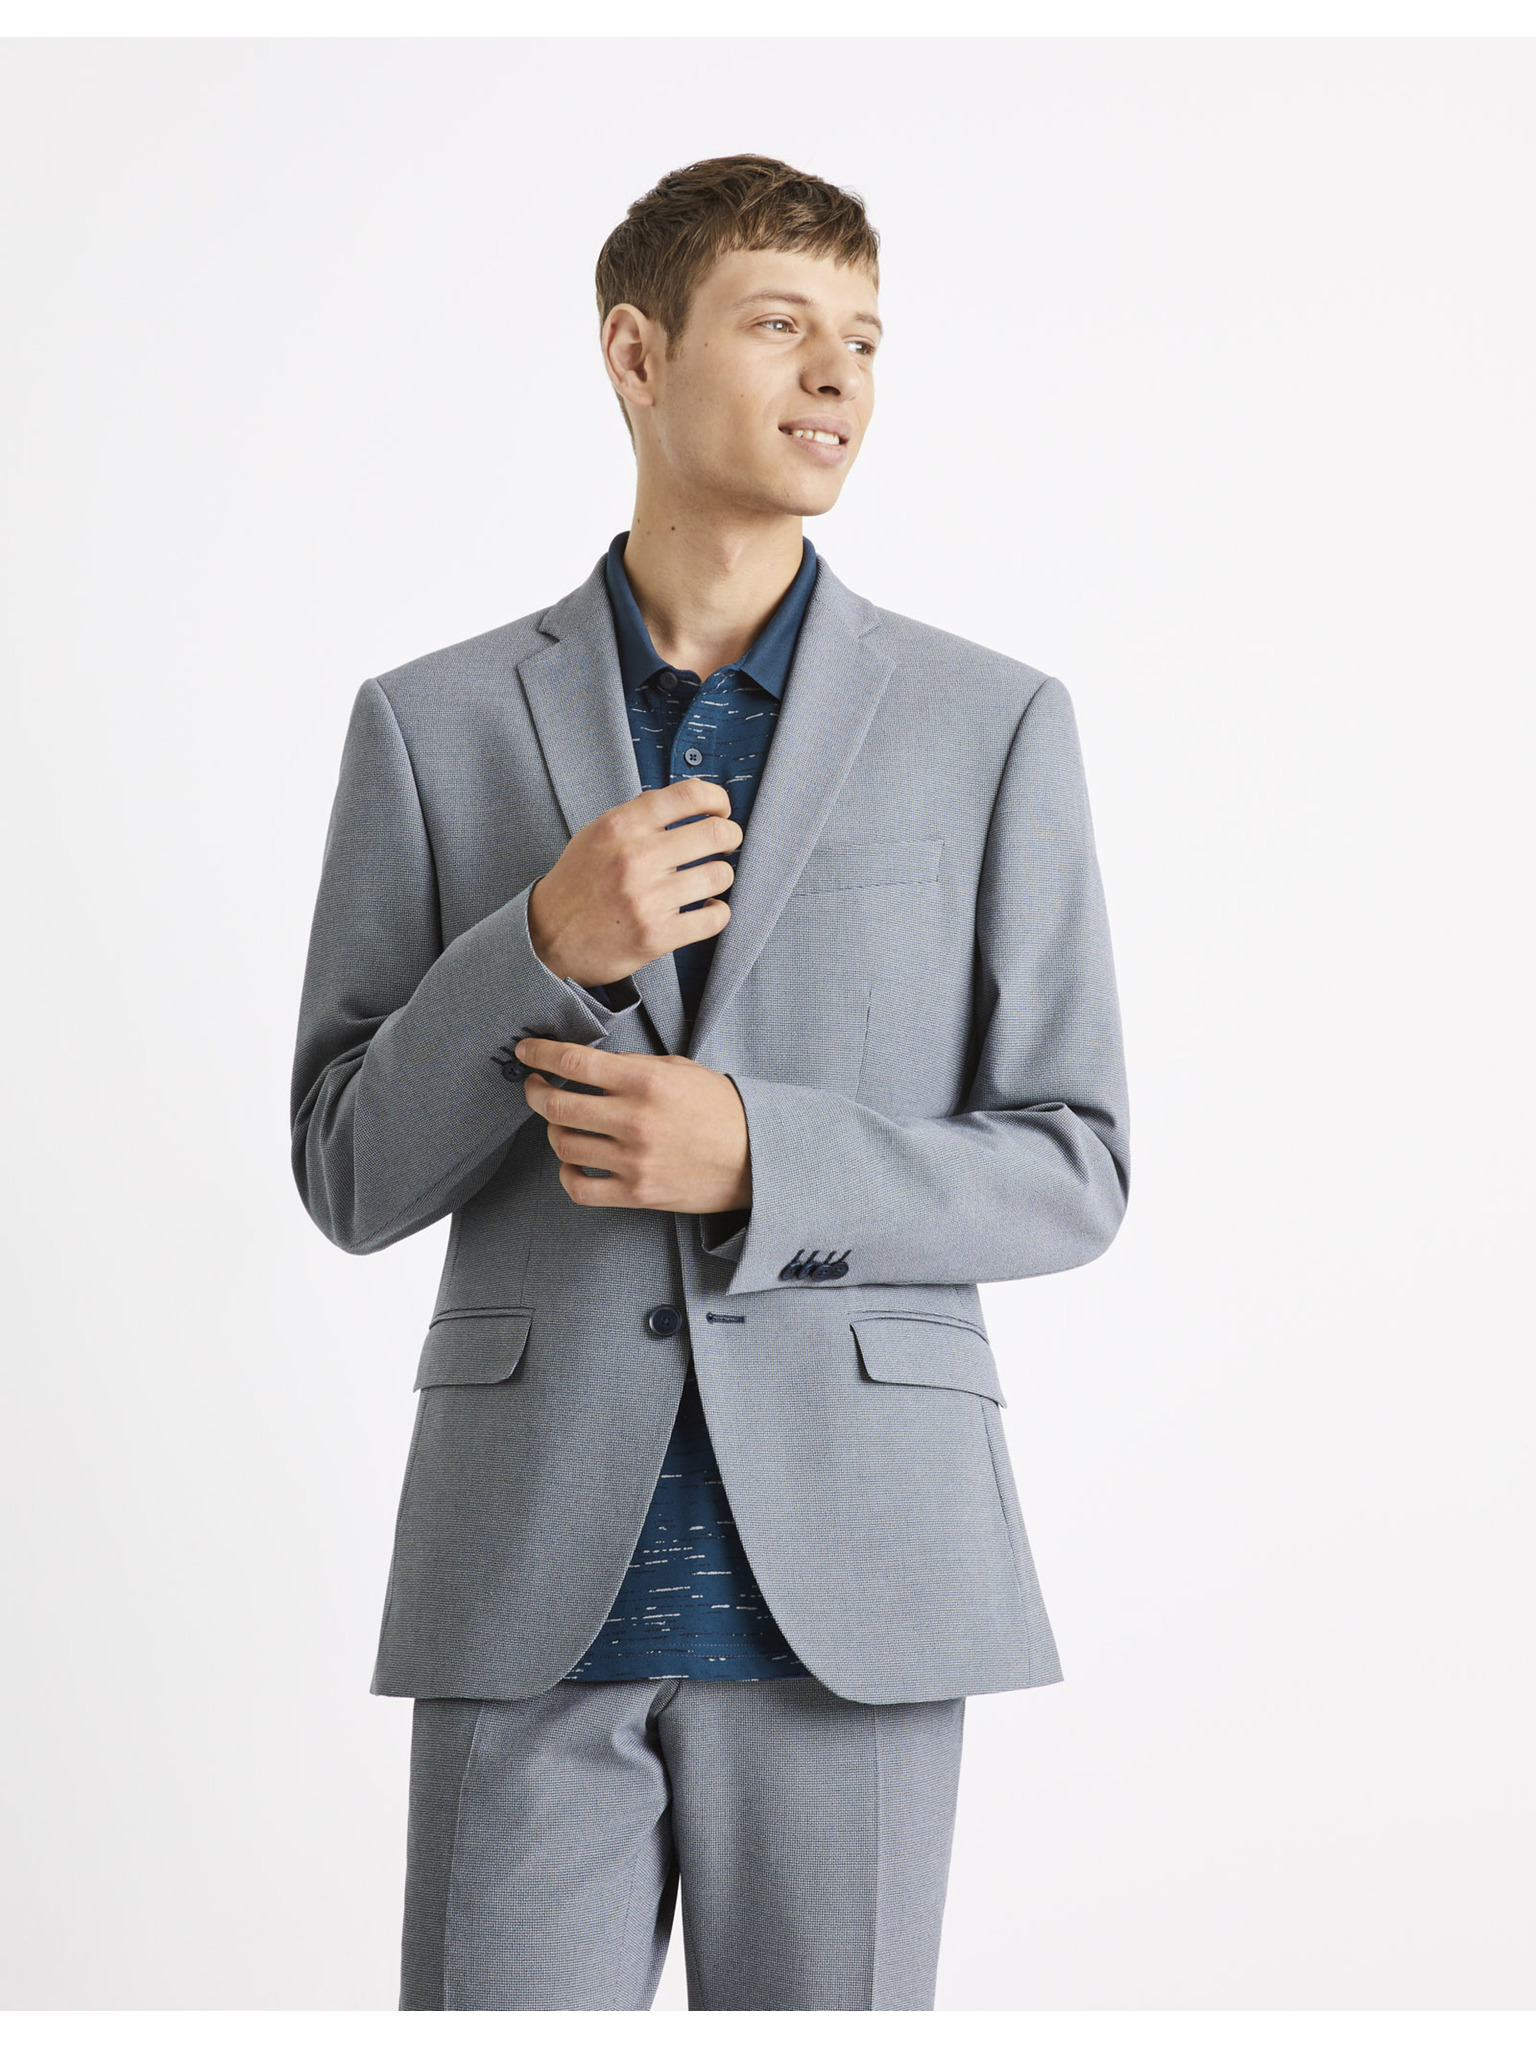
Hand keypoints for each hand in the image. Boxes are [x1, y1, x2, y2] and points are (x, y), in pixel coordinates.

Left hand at [517, 1037, 751, 1213]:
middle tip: (534, 1086)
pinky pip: (579, 1188)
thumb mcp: (681, 1070)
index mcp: (647, 1081)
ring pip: (563, 1144)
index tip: (525, 1050)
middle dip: (535, 1092)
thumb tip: (588, 1064)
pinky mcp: (636, 1194)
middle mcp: (635, 1119)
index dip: (540, 1053)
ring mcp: (634, 1160)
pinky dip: (566, 1174)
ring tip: (560, 1122)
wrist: (757, 1157)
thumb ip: (634, 1065)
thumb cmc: (720, 1109)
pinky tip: (571, 1163)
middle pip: (557, 1104)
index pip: (574, 1062)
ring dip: (552, 1130)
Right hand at [527, 779, 742, 986]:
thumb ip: (640, 816)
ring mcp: (647, 898)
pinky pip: (714, 917)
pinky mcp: (657, 935)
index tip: (721, 809)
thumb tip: (692, 802)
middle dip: (730, 836)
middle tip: (727, 842)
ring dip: (721, 876)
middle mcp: (636, 857)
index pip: (689, 795)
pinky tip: (706, 908)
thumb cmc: (578, 883)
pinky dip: (717, 912)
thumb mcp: (598, 834)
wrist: (547, 936)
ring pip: (719, 875)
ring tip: (709, 879)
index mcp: (622, 825)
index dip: (717, 798)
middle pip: (715, 833)